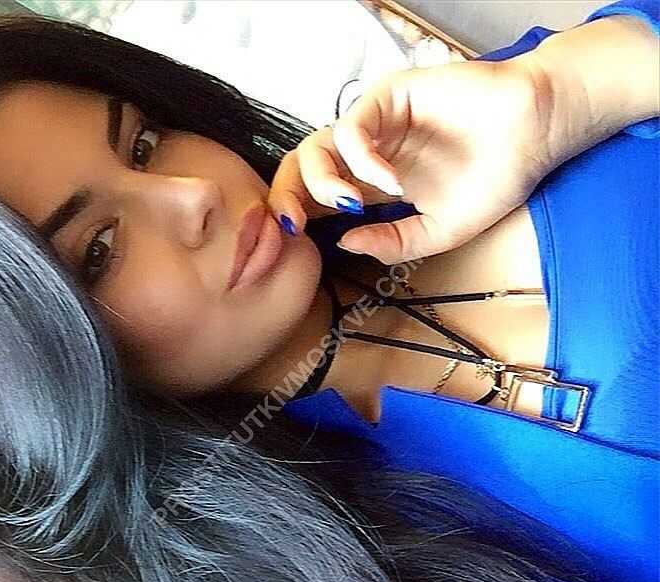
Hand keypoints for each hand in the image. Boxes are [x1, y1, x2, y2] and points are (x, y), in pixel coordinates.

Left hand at [267, 56, 555, 262]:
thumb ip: (391, 242)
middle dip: (288, 198)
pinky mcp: (388, 98)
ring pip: (317, 145)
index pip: (315, 198)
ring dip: (323, 181)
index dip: (296, 217)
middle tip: (295, 227)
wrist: (532, 139)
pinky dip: (362, 159)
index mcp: (370, 186)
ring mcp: (374, 126)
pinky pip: (353, 127)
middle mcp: (365, 155)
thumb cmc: (491, 182)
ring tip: (353, 204)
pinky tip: (390, 182)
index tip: (294, 244)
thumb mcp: (436, 232)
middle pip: (302, 169)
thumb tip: (345, 242)